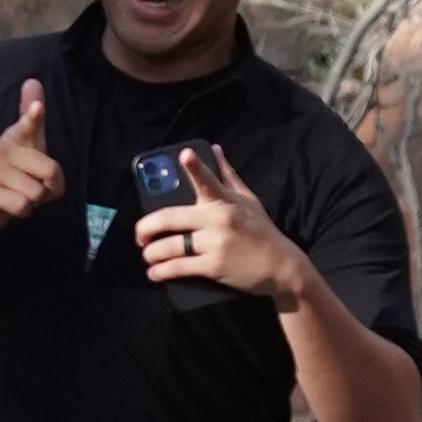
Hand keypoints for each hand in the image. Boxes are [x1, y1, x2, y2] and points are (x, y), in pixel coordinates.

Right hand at [0, 82, 62, 233]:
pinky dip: (24, 211)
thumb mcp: (28, 145)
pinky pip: (23, 205)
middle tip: (35, 185)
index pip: (27, 126)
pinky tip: (13, 206)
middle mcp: (1, 150)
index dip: (33, 119)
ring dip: (36, 201)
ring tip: (22, 195)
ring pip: (38, 192)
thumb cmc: (14, 172)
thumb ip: (34, 120)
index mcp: (15, 137)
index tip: (38, 110)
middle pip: (51, 171)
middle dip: (51, 187)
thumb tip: (33, 80)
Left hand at [137, 144, 302, 304]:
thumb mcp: (249, 200)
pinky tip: (155, 272)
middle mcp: (218, 220)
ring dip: (151, 254)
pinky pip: (179, 267)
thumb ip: (227, 175)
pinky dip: (161, 271)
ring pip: (170, 246)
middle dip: (145, 229)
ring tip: (147, 256)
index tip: (184, 155)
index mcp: (225, 201)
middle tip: (140, 236)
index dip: (195, 166)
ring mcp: (215, 244)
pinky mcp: (214, 266)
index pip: (208, 180)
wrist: (282, 267)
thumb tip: (214, 148)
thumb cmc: (262, 231)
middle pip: (169, 219)